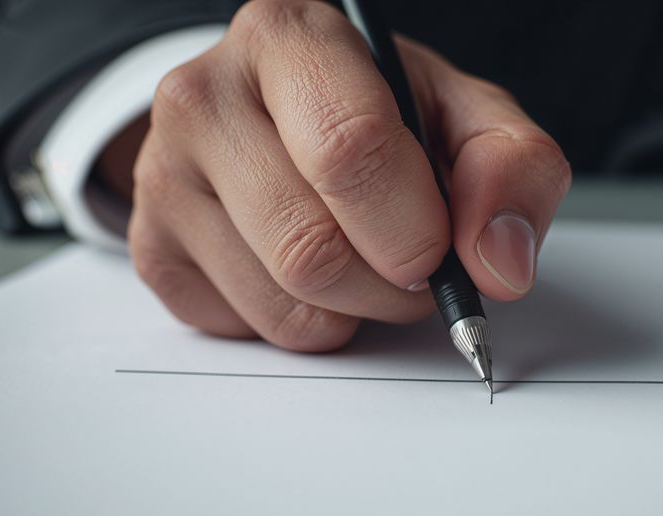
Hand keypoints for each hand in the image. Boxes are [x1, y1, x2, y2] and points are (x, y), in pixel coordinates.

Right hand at [128, 0, 570, 350]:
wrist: (281, 118)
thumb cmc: (378, 113)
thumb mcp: (464, 116)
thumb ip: (511, 170)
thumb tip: (500, 262)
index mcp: (292, 37)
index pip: (350, 150)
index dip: (411, 227)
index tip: (437, 250)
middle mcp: (205, 95)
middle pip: (312, 249)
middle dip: (389, 287)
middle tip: (411, 266)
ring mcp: (164, 174)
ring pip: (282, 305)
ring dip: (351, 312)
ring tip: (361, 261)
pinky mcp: (151, 246)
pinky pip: (246, 331)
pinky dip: (300, 323)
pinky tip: (305, 271)